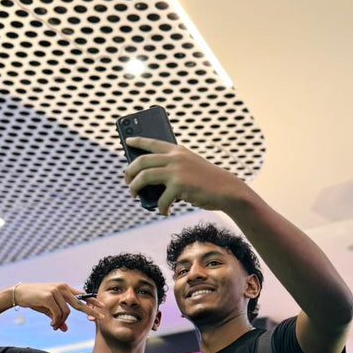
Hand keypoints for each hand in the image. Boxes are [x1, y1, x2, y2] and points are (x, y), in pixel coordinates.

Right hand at [14, 283, 103, 331]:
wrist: (19, 293)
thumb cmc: (35, 300)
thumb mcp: (49, 309)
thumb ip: (58, 317)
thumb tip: (65, 329)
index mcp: (64, 288)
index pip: (82, 295)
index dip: (93, 301)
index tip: (102, 307)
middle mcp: (62, 288)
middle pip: (80, 303)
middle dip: (92, 311)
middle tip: (102, 319)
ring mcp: (56, 291)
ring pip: (67, 312)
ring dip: (61, 322)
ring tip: (55, 327)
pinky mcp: (49, 296)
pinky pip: (58, 313)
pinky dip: (56, 321)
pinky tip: (52, 325)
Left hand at [124, 137, 251, 215]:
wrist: (226, 190)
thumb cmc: (207, 182)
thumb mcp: (190, 168)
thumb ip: (173, 168)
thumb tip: (149, 184)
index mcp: (178, 150)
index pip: (153, 142)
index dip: (138, 141)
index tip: (127, 141)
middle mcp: (175, 157)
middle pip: (142, 161)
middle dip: (129, 171)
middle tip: (127, 181)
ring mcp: (176, 170)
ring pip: (144, 177)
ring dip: (134, 188)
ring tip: (134, 195)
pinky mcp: (179, 185)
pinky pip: (161, 199)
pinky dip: (160, 208)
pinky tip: (164, 211)